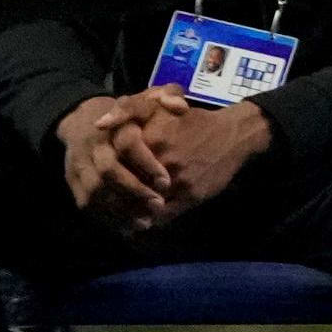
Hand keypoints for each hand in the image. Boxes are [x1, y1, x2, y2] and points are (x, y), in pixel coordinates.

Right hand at [56, 94, 182, 230]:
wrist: (81, 120)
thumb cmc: (126, 115)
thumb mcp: (147, 99)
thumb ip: (166, 96)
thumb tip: (178, 106)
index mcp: (114, 125)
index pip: (128, 144)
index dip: (147, 164)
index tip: (166, 181)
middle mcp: (93, 145)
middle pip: (109, 171)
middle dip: (134, 190)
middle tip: (158, 205)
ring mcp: (79, 164)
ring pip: (95, 191)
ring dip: (120, 210)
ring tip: (146, 222)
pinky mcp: (72, 181)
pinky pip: (87, 204)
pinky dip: (106, 219)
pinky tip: (127, 228)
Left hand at [110, 90, 273, 229]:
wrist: (233, 135)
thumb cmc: (193, 122)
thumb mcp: (161, 107)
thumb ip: (129, 110)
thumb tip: (99, 124)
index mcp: (149, 136)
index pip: (114, 165)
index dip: (105, 177)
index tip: (99, 183)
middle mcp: (160, 158)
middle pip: (126, 187)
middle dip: (115, 199)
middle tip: (105, 207)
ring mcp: (176, 179)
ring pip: (142, 204)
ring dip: (130, 215)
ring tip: (120, 221)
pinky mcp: (190, 195)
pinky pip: (163, 215)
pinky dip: (150, 221)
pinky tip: (142, 224)